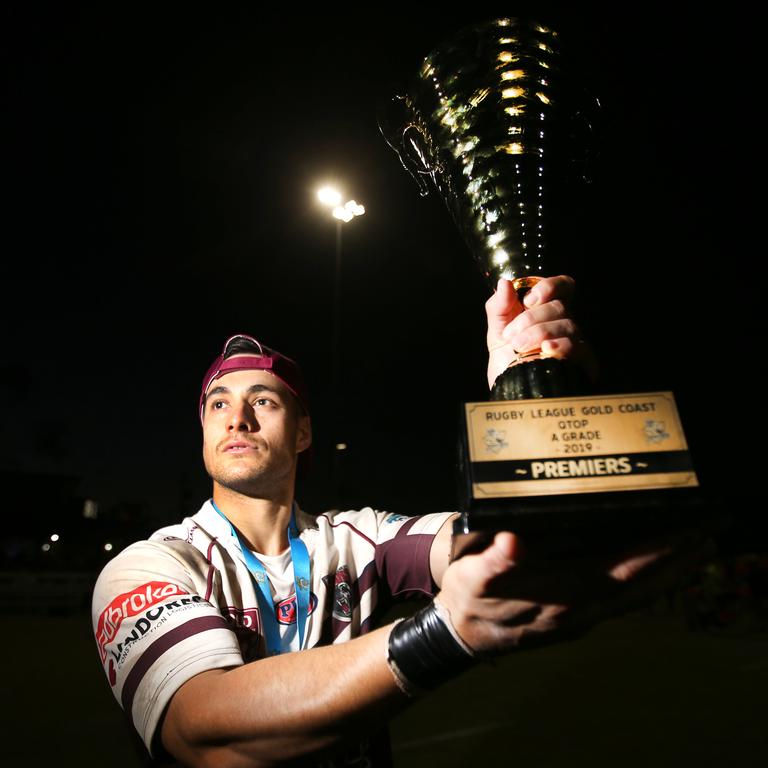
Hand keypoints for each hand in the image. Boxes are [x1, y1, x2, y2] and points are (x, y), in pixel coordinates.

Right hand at [437, 531, 713, 655]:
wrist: (462, 636)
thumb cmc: (469, 598)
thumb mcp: (472, 576)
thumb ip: (495, 562)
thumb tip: (513, 541)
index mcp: (561, 595)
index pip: (622, 571)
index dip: (657, 551)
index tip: (688, 529)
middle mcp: (581, 610)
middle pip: (643, 586)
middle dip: (679, 560)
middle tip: (712, 530)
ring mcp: (582, 618)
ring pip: (638, 596)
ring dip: (672, 573)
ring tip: (698, 548)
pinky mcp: (577, 618)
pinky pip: (625, 601)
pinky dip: (651, 584)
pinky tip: (656, 571)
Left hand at [485, 275, 596, 388]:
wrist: (512, 392)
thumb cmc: (508, 362)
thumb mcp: (497, 332)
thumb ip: (499, 307)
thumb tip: (504, 283)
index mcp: (547, 311)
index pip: (563, 286)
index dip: (550, 287)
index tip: (528, 300)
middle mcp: (564, 323)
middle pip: (559, 306)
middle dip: (530, 319)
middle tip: (511, 336)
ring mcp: (575, 342)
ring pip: (567, 324)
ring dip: (537, 333)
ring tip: (519, 348)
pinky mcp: (582, 363)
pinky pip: (576, 346)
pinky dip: (559, 345)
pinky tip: (545, 350)